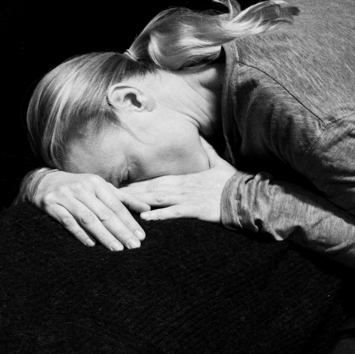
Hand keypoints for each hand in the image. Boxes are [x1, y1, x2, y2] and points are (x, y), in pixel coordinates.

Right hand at [25, 169, 147, 250]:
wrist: (42, 182)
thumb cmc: (77, 187)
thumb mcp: (99, 188)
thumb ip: (122, 198)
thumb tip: (147, 208)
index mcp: (96, 183)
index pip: (116, 205)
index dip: (129, 221)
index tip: (141, 237)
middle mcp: (82, 188)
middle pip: (104, 213)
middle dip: (120, 230)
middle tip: (133, 246)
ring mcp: (66, 196)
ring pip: (88, 218)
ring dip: (103, 234)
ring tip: (116, 248)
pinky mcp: (51, 205)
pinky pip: (67, 221)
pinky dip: (80, 233)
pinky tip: (91, 244)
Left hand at [120, 139, 239, 224]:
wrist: (247, 195)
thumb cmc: (232, 182)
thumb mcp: (218, 163)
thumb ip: (206, 151)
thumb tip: (201, 136)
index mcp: (184, 177)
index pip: (154, 179)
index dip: (135, 182)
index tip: (118, 185)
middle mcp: (182, 186)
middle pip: (150, 188)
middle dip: (128, 191)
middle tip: (106, 194)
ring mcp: (187, 198)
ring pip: (157, 198)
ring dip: (138, 200)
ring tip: (118, 203)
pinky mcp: (195, 210)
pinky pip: (174, 212)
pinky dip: (159, 214)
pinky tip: (144, 217)